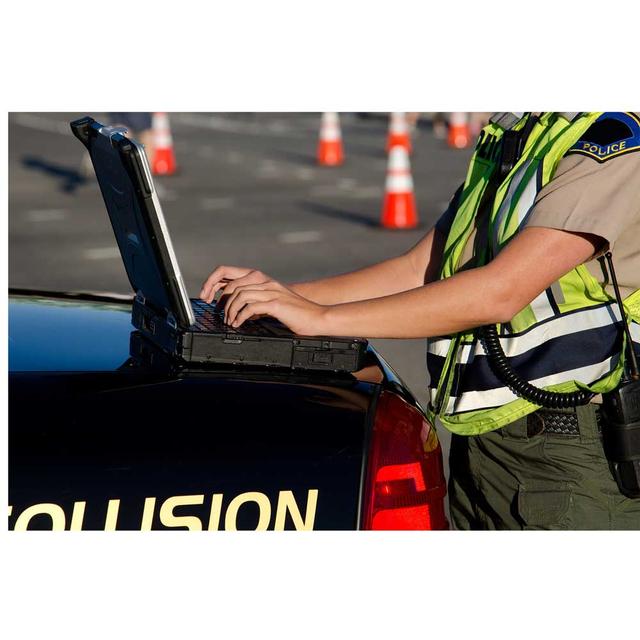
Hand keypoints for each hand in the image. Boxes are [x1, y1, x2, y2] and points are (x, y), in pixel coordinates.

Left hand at [200, 265, 329, 334]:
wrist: (316, 317)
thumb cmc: (295, 313)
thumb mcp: (272, 303)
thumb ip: (256, 302)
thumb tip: (236, 310)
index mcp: (263, 280)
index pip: (230, 273)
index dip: (214, 282)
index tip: (208, 297)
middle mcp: (266, 282)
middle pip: (233, 284)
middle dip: (221, 300)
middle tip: (219, 315)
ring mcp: (271, 291)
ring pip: (240, 295)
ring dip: (230, 310)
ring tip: (230, 322)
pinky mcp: (275, 303)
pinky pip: (251, 307)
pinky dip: (240, 316)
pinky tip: (239, 324)